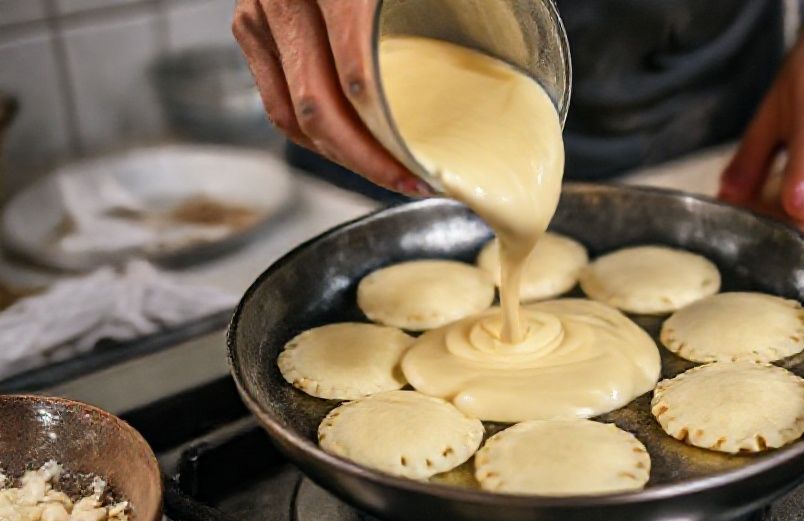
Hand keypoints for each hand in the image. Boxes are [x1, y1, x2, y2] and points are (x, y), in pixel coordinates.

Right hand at [232, 0, 429, 196]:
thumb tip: (513, 20)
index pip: (355, 78)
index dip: (387, 137)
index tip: (422, 166)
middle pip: (319, 108)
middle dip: (367, 161)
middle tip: (411, 183)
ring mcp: (259, 12)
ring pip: (293, 113)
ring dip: (341, 157)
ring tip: (387, 173)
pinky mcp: (251, 26)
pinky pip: (277, 101)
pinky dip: (314, 134)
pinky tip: (352, 149)